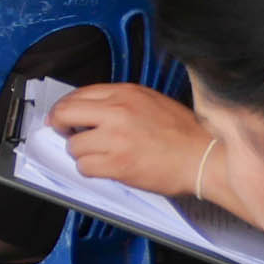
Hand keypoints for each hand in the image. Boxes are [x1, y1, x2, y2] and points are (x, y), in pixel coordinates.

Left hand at [48, 83, 211, 198]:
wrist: (205, 158)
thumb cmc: (183, 133)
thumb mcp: (151, 102)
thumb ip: (120, 102)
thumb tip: (87, 109)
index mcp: (125, 94)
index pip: (78, 94)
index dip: (65, 108)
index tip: (63, 117)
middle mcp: (117, 112)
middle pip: (64, 114)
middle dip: (58, 125)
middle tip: (64, 133)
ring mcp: (116, 138)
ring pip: (74, 145)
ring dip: (81, 152)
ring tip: (99, 155)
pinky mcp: (118, 164)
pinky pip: (84, 166)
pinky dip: (90, 169)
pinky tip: (104, 167)